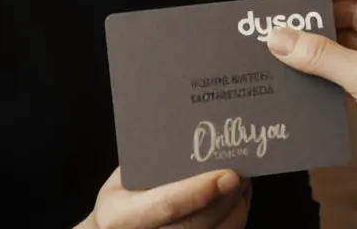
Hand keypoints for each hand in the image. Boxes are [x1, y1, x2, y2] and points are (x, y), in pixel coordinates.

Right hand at [83, 168, 249, 228]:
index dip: (199, 191)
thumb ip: (154, 162)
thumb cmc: (122, 194)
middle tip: (243, 173)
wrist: (112, 228)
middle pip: (196, 226)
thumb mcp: (125, 175)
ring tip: (244, 183)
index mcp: (121, 216)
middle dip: (226, 200)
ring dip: (235, 210)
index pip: (167, 205)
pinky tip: (238, 200)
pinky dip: (233, 220)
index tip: (228, 174)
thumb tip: (198, 137)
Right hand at [264, 0, 356, 202]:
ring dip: (322, 44)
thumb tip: (281, 37)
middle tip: (284, 24)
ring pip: (351, 37)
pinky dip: (329, 66)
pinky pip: (352, 63)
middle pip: (356, 7)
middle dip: (321, 17)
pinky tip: (303, 71)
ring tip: (286, 47)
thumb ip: (319, 55)